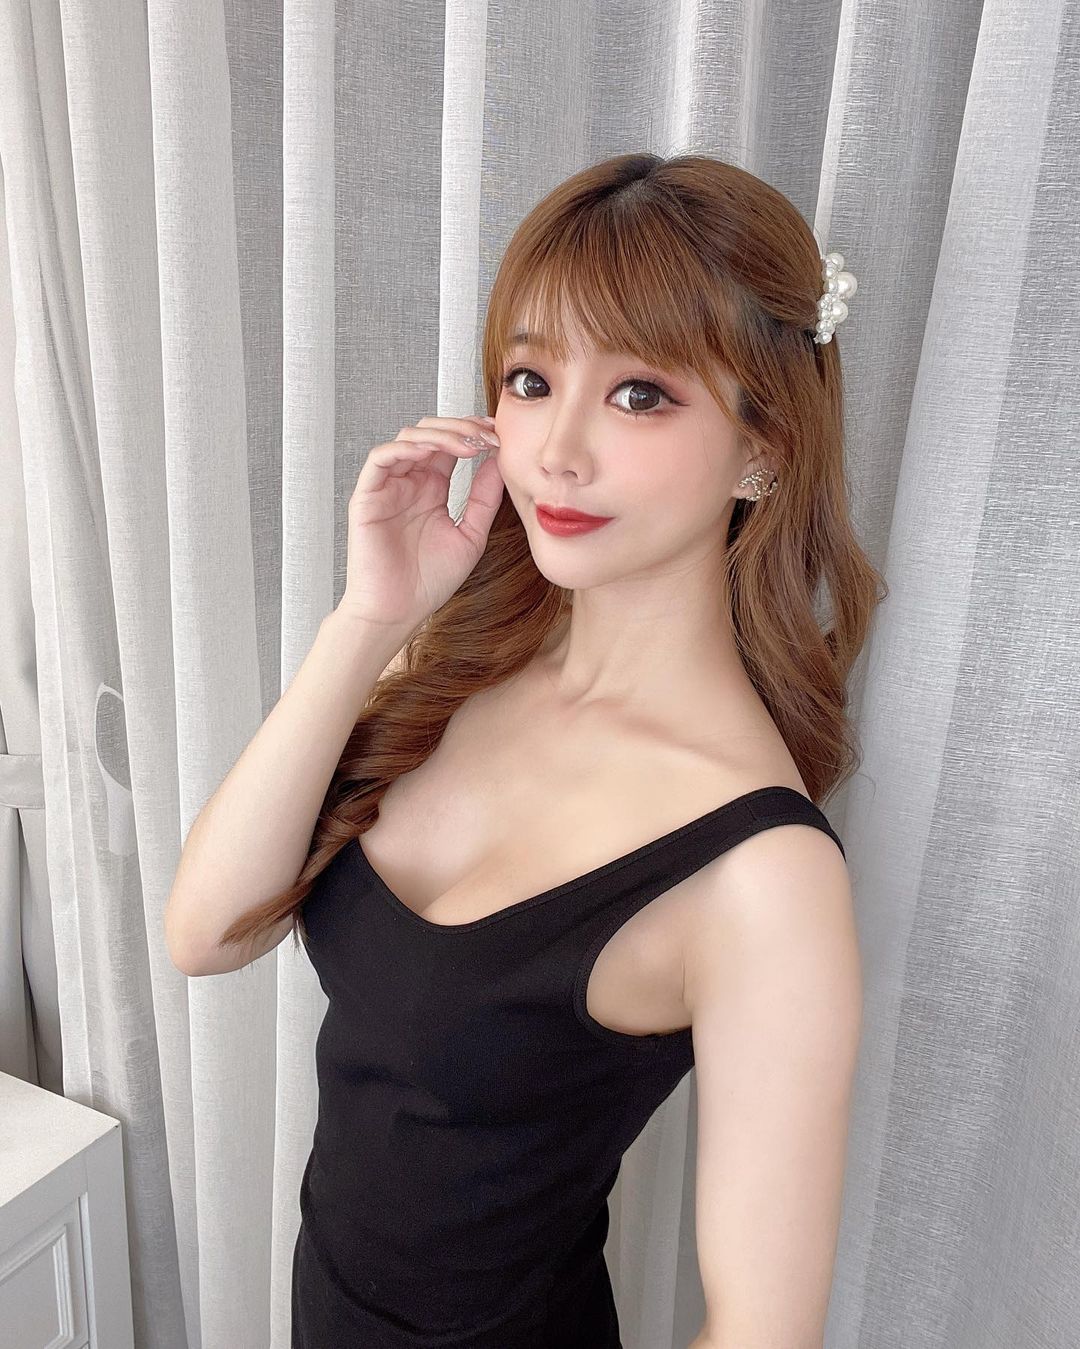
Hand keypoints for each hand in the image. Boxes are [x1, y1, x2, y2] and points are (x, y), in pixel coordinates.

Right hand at [338, 413, 503, 630]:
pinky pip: (381, 458)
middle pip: (430, 434)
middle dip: (460, 427)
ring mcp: (387, 487)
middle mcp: (409, 482)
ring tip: (468, 443)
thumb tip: (498, 461)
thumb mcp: (471, 535)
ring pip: (408, 439)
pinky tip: (432, 450)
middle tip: (487, 434)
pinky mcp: (367, 496)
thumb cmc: (430, 582)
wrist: (398, 612)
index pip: (450, 446)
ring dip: (440, 434)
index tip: (500, 435)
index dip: (473, 433)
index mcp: (432, 489)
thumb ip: (483, 498)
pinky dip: (406, 447)